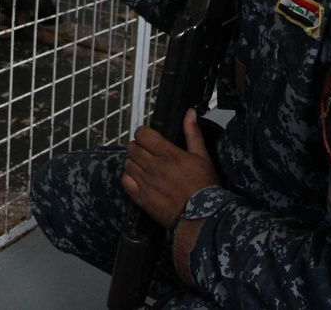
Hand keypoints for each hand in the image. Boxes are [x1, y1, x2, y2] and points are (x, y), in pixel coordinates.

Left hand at [122, 110, 219, 227]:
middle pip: (132, 148)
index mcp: (169, 154)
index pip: (143, 135)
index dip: (143, 134)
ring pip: (128, 163)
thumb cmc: (205, 187)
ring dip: (133, 162)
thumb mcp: (203, 157)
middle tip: (146, 152)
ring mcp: (146, 183)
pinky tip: (138, 179)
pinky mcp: (142, 198)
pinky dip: (128, 177)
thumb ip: (193, 133)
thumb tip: (189, 113)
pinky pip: (125, 181)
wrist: (202, 217)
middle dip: (137, 147)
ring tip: (143, 166)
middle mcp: (155, 167)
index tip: (148, 138)